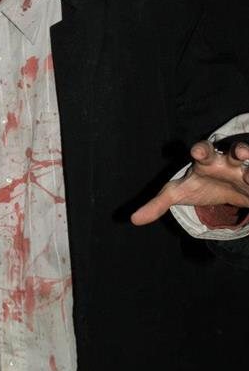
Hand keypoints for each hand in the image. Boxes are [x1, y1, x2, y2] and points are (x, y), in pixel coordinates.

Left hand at [131, 140, 248, 225]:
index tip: (197, 152)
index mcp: (207, 161)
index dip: (200, 150)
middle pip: (235, 151)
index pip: (203, 151)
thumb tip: (133, 220)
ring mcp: (247, 171)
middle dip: (239, 151)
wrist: (228, 186)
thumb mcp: (180, 193)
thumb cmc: (202, 184)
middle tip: (239, 153)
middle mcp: (230, 162)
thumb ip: (157, 205)